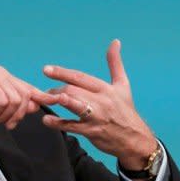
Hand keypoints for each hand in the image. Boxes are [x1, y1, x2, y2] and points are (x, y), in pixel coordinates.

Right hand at [0, 66, 57, 133]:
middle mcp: (1, 72)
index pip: (28, 88)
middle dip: (18, 114)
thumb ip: (16, 106)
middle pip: (26, 96)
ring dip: (4, 116)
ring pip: (16, 101)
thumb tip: (37, 104)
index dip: (42, 96)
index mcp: (5, 77)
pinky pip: (4, 102)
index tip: (58, 100)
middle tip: (6, 124)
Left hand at [42, 39, 156, 169]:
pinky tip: (47, 120)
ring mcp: (96, 117)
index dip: (62, 72)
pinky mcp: (92, 132)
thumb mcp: (123, 85)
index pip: (81, 77)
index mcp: (106, 88)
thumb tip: (115, 42)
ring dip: (57, 101)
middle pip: (74, 90)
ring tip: (44, 99)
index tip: (46, 70)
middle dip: (56, 89)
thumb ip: (115, 63)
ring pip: (74, 105)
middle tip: (46, 93)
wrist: (135, 138)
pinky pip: (72, 126)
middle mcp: (102, 101)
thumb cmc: (126, 110)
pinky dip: (58, 123)